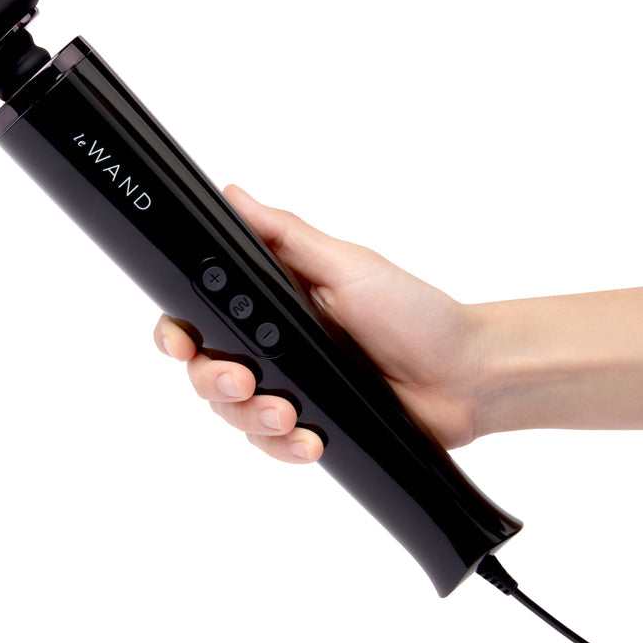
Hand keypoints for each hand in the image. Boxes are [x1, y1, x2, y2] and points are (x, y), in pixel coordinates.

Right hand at [153, 185, 487, 463]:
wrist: (464, 375)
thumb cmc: (414, 313)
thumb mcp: (347, 266)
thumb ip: (284, 236)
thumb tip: (234, 195)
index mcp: (274, 303)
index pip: (202, 318)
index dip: (178, 333)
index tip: (180, 343)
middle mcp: (273, 347)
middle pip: (205, 373)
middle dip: (213, 381)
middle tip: (242, 381)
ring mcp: (290, 390)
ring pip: (234, 415)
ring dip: (251, 418)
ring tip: (289, 413)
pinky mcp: (310, 427)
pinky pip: (273, 446)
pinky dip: (284, 447)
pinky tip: (311, 441)